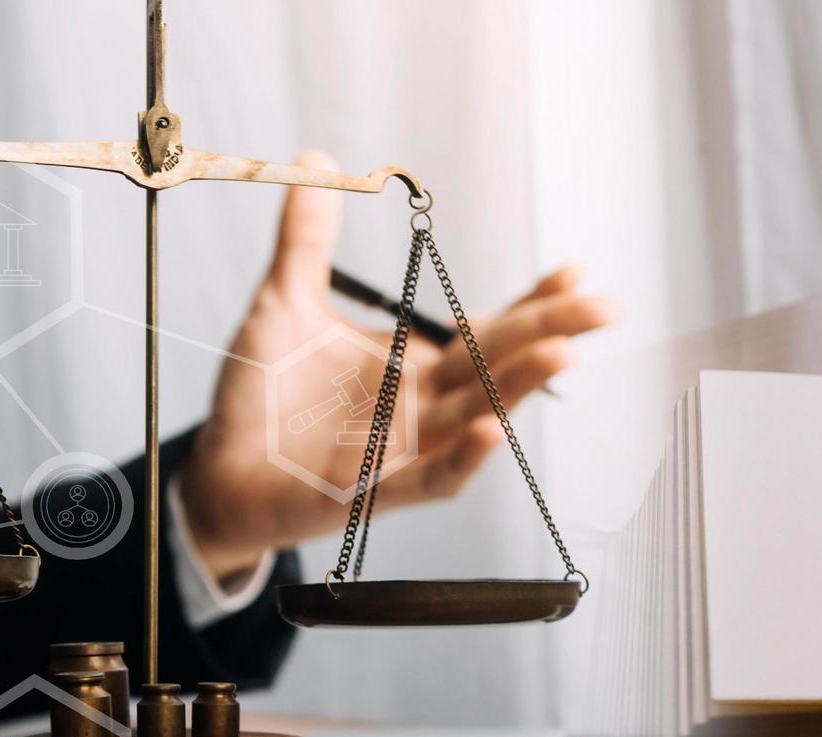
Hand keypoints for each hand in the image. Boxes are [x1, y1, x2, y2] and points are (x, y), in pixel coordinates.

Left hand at [184, 152, 612, 580]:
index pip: (486, 331)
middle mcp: (421, 409)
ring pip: (476, 419)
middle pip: (497, 368)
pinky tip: (490, 430)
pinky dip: (462, 459)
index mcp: (412, 366)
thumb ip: (307, 239)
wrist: (220, 468)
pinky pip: (428, 479)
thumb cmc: (261, 397)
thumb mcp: (284, 302)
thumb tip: (317, 161)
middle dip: (551, 334)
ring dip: (519, 388)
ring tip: (561, 353)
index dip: (531, 303)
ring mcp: (403, 452)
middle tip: (602, 308)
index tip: (573, 272)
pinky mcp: (372, 490)